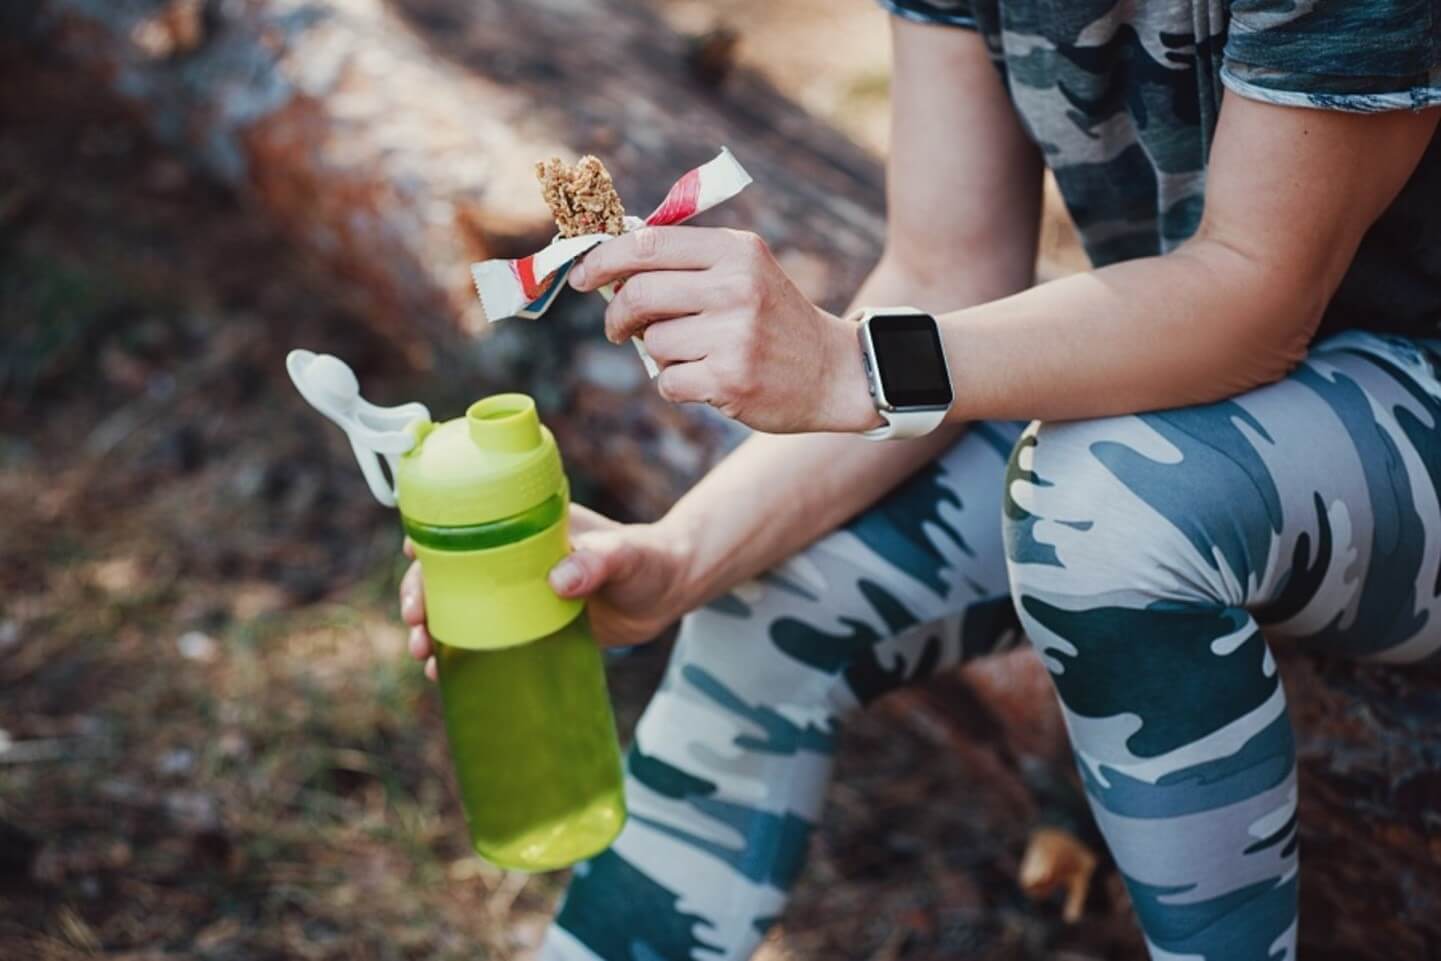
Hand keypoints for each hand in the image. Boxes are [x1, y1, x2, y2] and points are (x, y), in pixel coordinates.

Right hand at [399, 504, 696, 675]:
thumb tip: (560, 579)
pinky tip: (443, 677)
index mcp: (525, 528)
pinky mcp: (528, 628)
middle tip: (416, 623)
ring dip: (432, 630)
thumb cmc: (647, 559)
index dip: (432, 539)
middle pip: (449, 573)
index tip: (414, 556)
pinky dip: (459, 656)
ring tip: (424, 657)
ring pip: (459, 610)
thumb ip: (598, 561)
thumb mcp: (624, 555)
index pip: (466, 526)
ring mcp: (517, 596)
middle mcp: (512, 560)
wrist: (669, 592)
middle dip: (421, 595)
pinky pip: (484, 641)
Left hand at [569, 226, 882, 433]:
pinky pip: (668, 381)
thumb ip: (686, 262)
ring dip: (660, 355)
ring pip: (653, 343)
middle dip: (617, 314)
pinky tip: (709, 379)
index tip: (582, 276)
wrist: (832, 372)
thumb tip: (608, 262)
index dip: (603, 260)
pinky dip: (676, 384)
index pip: (647, 244)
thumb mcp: (744, 271)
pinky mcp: (730, 379)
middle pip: (639, 293)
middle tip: (620, 328)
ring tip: (696, 355)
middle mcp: (735, 287)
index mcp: (735, 251)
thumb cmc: (773, 319)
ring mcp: (734, 335)